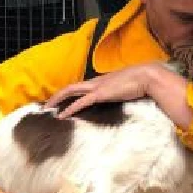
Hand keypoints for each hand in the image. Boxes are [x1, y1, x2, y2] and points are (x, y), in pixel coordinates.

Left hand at [45, 64, 160, 118]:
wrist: (146, 76)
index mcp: (101, 80)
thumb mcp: (124, 86)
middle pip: (70, 87)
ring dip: (57, 100)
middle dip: (57, 96)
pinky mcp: (100, 94)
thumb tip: (117, 96)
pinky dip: (70, 109)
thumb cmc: (139, 82)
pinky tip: (62, 116)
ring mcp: (97, 87)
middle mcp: (95, 82)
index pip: (80, 86)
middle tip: (46, 105)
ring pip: (70, 91)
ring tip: (47, 109)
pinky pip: (81, 102)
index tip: (61, 100)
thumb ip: (117, 90)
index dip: (69, 93)